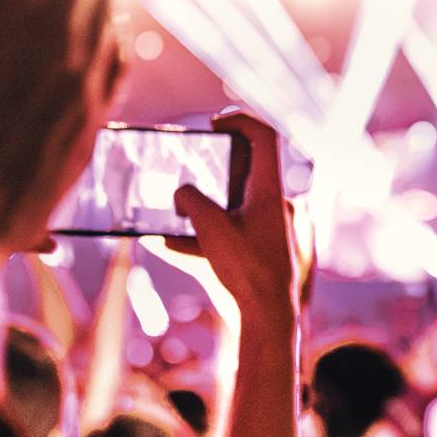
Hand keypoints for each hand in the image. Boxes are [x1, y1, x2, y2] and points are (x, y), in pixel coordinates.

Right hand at [171, 112, 299, 339]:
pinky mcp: (256, 250)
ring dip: (201, 204)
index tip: (214, 124)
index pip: (264, 136)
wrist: (268, 316)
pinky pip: (226, 233)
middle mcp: (272, 204)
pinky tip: (164, 244)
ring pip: (231, 203)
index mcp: (269, 190)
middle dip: (214, 165)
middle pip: (245, 168)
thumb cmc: (247, 269)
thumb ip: (192, 201)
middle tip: (191, 162)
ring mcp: (265, 228)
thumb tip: (182, 192)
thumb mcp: (211, 228)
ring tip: (170, 210)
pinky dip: (200, 235)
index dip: (240, 120)